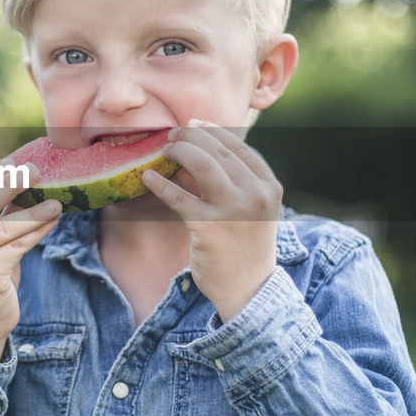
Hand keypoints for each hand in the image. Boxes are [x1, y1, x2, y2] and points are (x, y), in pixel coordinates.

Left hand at [141, 120, 280, 319]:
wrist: (249, 290)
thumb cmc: (245, 246)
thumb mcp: (251, 209)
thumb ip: (232, 181)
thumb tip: (193, 149)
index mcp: (269, 186)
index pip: (239, 146)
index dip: (213, 131)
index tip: (194, 125)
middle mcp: (255, 194)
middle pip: (219, 150)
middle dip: (191, 136)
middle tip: (172, 135)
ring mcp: (233, 210)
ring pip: (202, 164)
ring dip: (179, 151)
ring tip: (163, 151)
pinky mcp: (207, 227)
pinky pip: (178, 197)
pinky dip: (160, 184)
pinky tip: (147, 177)